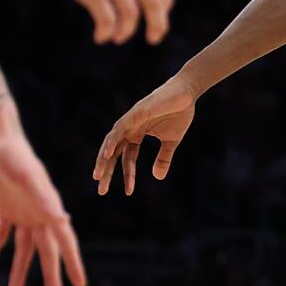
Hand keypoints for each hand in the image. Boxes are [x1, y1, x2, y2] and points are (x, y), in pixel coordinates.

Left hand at [0, 126, 86, 285]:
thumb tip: (61, 220)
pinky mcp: (4, 207)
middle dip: (52, 277)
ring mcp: (22, 211)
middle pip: (48, 251)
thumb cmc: (13, 154)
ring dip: (21, 271)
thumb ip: (43, 197)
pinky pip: (0, 235)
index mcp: (50, 208)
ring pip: (24, 248)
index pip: (66, 242)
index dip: (73, 265)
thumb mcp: (27, 176)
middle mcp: (40, 213)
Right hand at [18, 0, 173, 44]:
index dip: (166, 2)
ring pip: (132, 13)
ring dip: (127, 31)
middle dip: (158, 24)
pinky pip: (107, 18)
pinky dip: (107, 32)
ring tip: (117, 37)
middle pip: (155, 1)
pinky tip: (100, 36)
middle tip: (153, 38)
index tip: (160, 14)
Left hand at [94, 75, 197, 196]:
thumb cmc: (180, 113)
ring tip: (98, 176)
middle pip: (113, 153)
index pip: (127, 158)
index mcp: (137, 135)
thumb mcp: (171, 142)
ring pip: (111, 142)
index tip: (128, 192)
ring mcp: (130, 120)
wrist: (187, 93)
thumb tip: (157, 178)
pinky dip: (112, 141)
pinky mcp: (135, 113)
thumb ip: (163, 158)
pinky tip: (107, 154)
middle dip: (107, 171)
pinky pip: (119, 129)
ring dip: (103, 159)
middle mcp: (130, 128)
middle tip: (101, 190)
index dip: (127, 175)